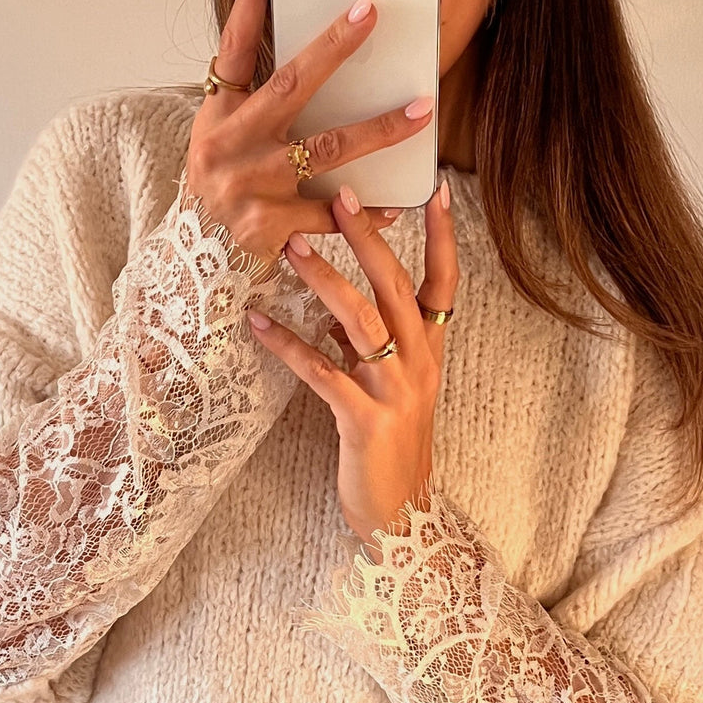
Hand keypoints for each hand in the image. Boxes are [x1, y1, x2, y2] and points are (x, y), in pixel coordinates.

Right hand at [186, 0, 437, 265]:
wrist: (197, 258)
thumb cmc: (223, 183)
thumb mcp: (224, 134)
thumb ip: (258, 98)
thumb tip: (312, 50)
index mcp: (219, 113)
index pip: (233, 44)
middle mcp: (230, 143)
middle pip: (289, 86)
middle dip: (332, 47)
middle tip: (369, 12)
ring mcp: (250, 184)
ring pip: (325, 150)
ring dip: (378, 131)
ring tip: (420, 111)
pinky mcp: (269, 226)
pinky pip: (330, 215)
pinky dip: (364, 210)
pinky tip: (396, 202)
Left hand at [247, 179, 458, 545]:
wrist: (402, 514)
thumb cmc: (391, 445)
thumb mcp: (391, 385)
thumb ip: (371, 343)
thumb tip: (335, 305)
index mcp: (430, 350)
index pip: (445, 281)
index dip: (443, 236)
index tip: (436, 188)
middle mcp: (419, 364)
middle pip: (396, 287)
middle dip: (368, 239)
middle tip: (341, 196)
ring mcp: (394, 392)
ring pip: (361, 321)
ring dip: (326, 279)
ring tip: (295, 245)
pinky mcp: (363, 421)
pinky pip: (322, 373)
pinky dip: (288, 345)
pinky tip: (258, 324)